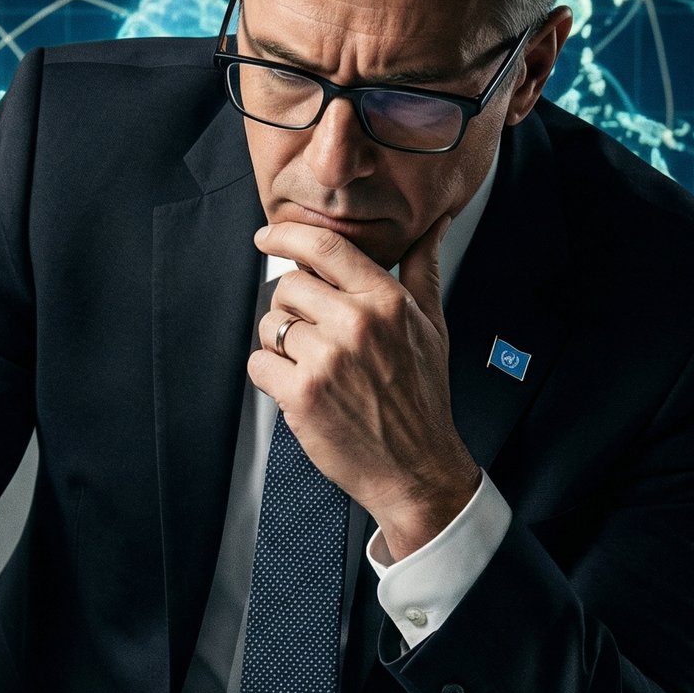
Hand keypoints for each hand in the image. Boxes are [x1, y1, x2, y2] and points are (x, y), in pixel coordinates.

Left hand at [247, 219, 480, 559]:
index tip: (267, 236)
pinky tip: (300, 388)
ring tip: (313, 366)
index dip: (286, 235)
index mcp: (386, 301)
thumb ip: (423, 270)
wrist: (415, 467)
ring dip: (281, 345)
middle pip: (287, 286)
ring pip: (269, 326)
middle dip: (290, 308)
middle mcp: (356, 324)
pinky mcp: (302, 394)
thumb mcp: (432, 326)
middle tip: (312, 335)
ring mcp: (327, 359)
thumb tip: (434, 225)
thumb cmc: (422, 397)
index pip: (324, 247)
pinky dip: (271, 375)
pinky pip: (259, 363)